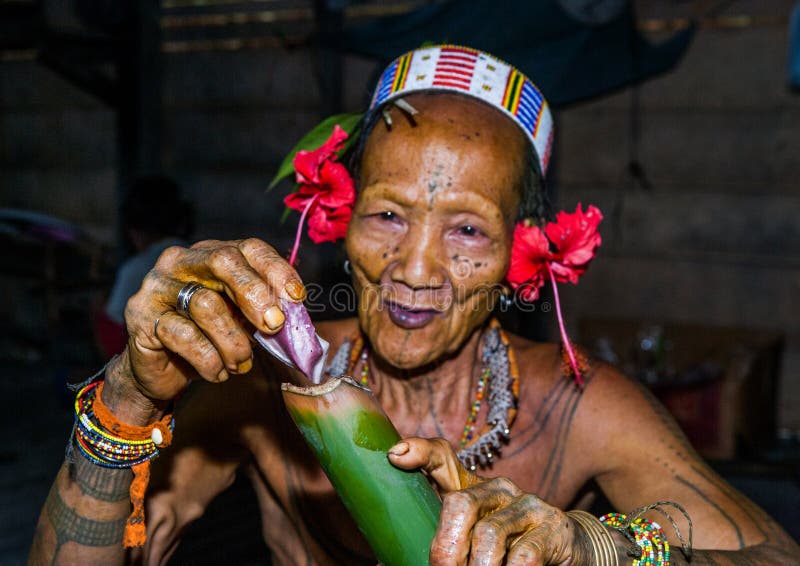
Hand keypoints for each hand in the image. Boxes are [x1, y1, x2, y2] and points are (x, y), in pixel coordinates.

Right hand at [114, 238, 304, 408]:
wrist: (162, 371)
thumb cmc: (209, 338)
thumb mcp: (242, 320)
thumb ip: (264, 310)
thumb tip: (295, 312)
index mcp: (211, 254)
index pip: (249, 248)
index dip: (276, 270)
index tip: (296, 298)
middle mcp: (181, 261)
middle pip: (224, 261)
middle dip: (255, 294)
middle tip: (274, 326)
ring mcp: (157, 287)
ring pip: (206, 304)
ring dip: (233, 341)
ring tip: (241, 363)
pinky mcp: (141, 317)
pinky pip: (184, 336)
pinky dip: (209, 360)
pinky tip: (217, 372)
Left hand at [388, 438, 588, 565]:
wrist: (567, 550)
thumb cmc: (507, 548)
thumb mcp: (471, 539)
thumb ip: (438, 542)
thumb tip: (383, 563)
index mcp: (470, 488)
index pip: (442, 458)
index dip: (419, 452)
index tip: (395, 456)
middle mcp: (497, 489)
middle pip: (460, 503)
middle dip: (445, 546)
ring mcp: (527, 505)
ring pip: (489, 535)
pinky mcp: (553, 526)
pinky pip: (523, 555)